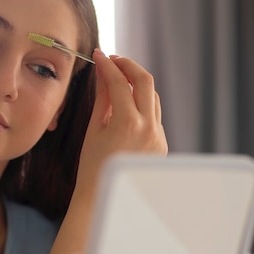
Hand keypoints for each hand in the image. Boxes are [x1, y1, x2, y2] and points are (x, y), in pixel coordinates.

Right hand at [75, 49, 167, 196]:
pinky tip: (126, 106)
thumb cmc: (92, 166)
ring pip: (153, 97)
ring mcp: (159, 137)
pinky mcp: (161, 145)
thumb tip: (103, 72)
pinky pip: (154, 116)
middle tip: (113, 60)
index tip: (98, 55)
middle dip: (129, 65)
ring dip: (137, 84)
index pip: (119, 82)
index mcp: (128, 124)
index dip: (107, 65)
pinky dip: (141, 105)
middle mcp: (149, 128)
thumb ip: (102, 97)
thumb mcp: (94, 128)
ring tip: (118, 81)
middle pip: (146, 81)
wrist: (103, 198)